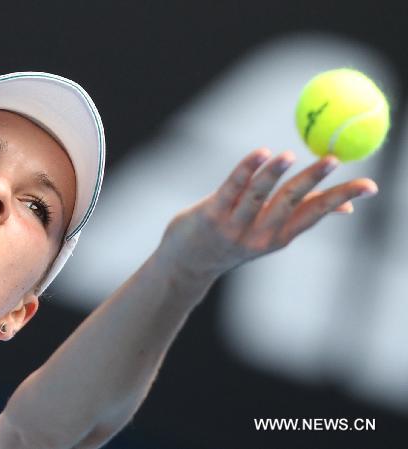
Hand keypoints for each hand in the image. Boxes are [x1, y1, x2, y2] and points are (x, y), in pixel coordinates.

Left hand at [158, 148, 378, 281]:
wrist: (187, 265)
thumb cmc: (233, 240)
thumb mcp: (269, 235)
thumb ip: (300, 216)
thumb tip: (345, 208)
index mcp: (279, 236)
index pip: (315, 214)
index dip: (342, 198)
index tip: (369, 186)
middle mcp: (260, 234)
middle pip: (290, 203)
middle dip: (313, 181)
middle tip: (334, 159)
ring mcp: (234, 226)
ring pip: (258, 196)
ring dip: (274, 174)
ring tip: (290, 155)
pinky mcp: (211, 215)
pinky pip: (231, 188)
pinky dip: (246, 169)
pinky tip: (260, 153)